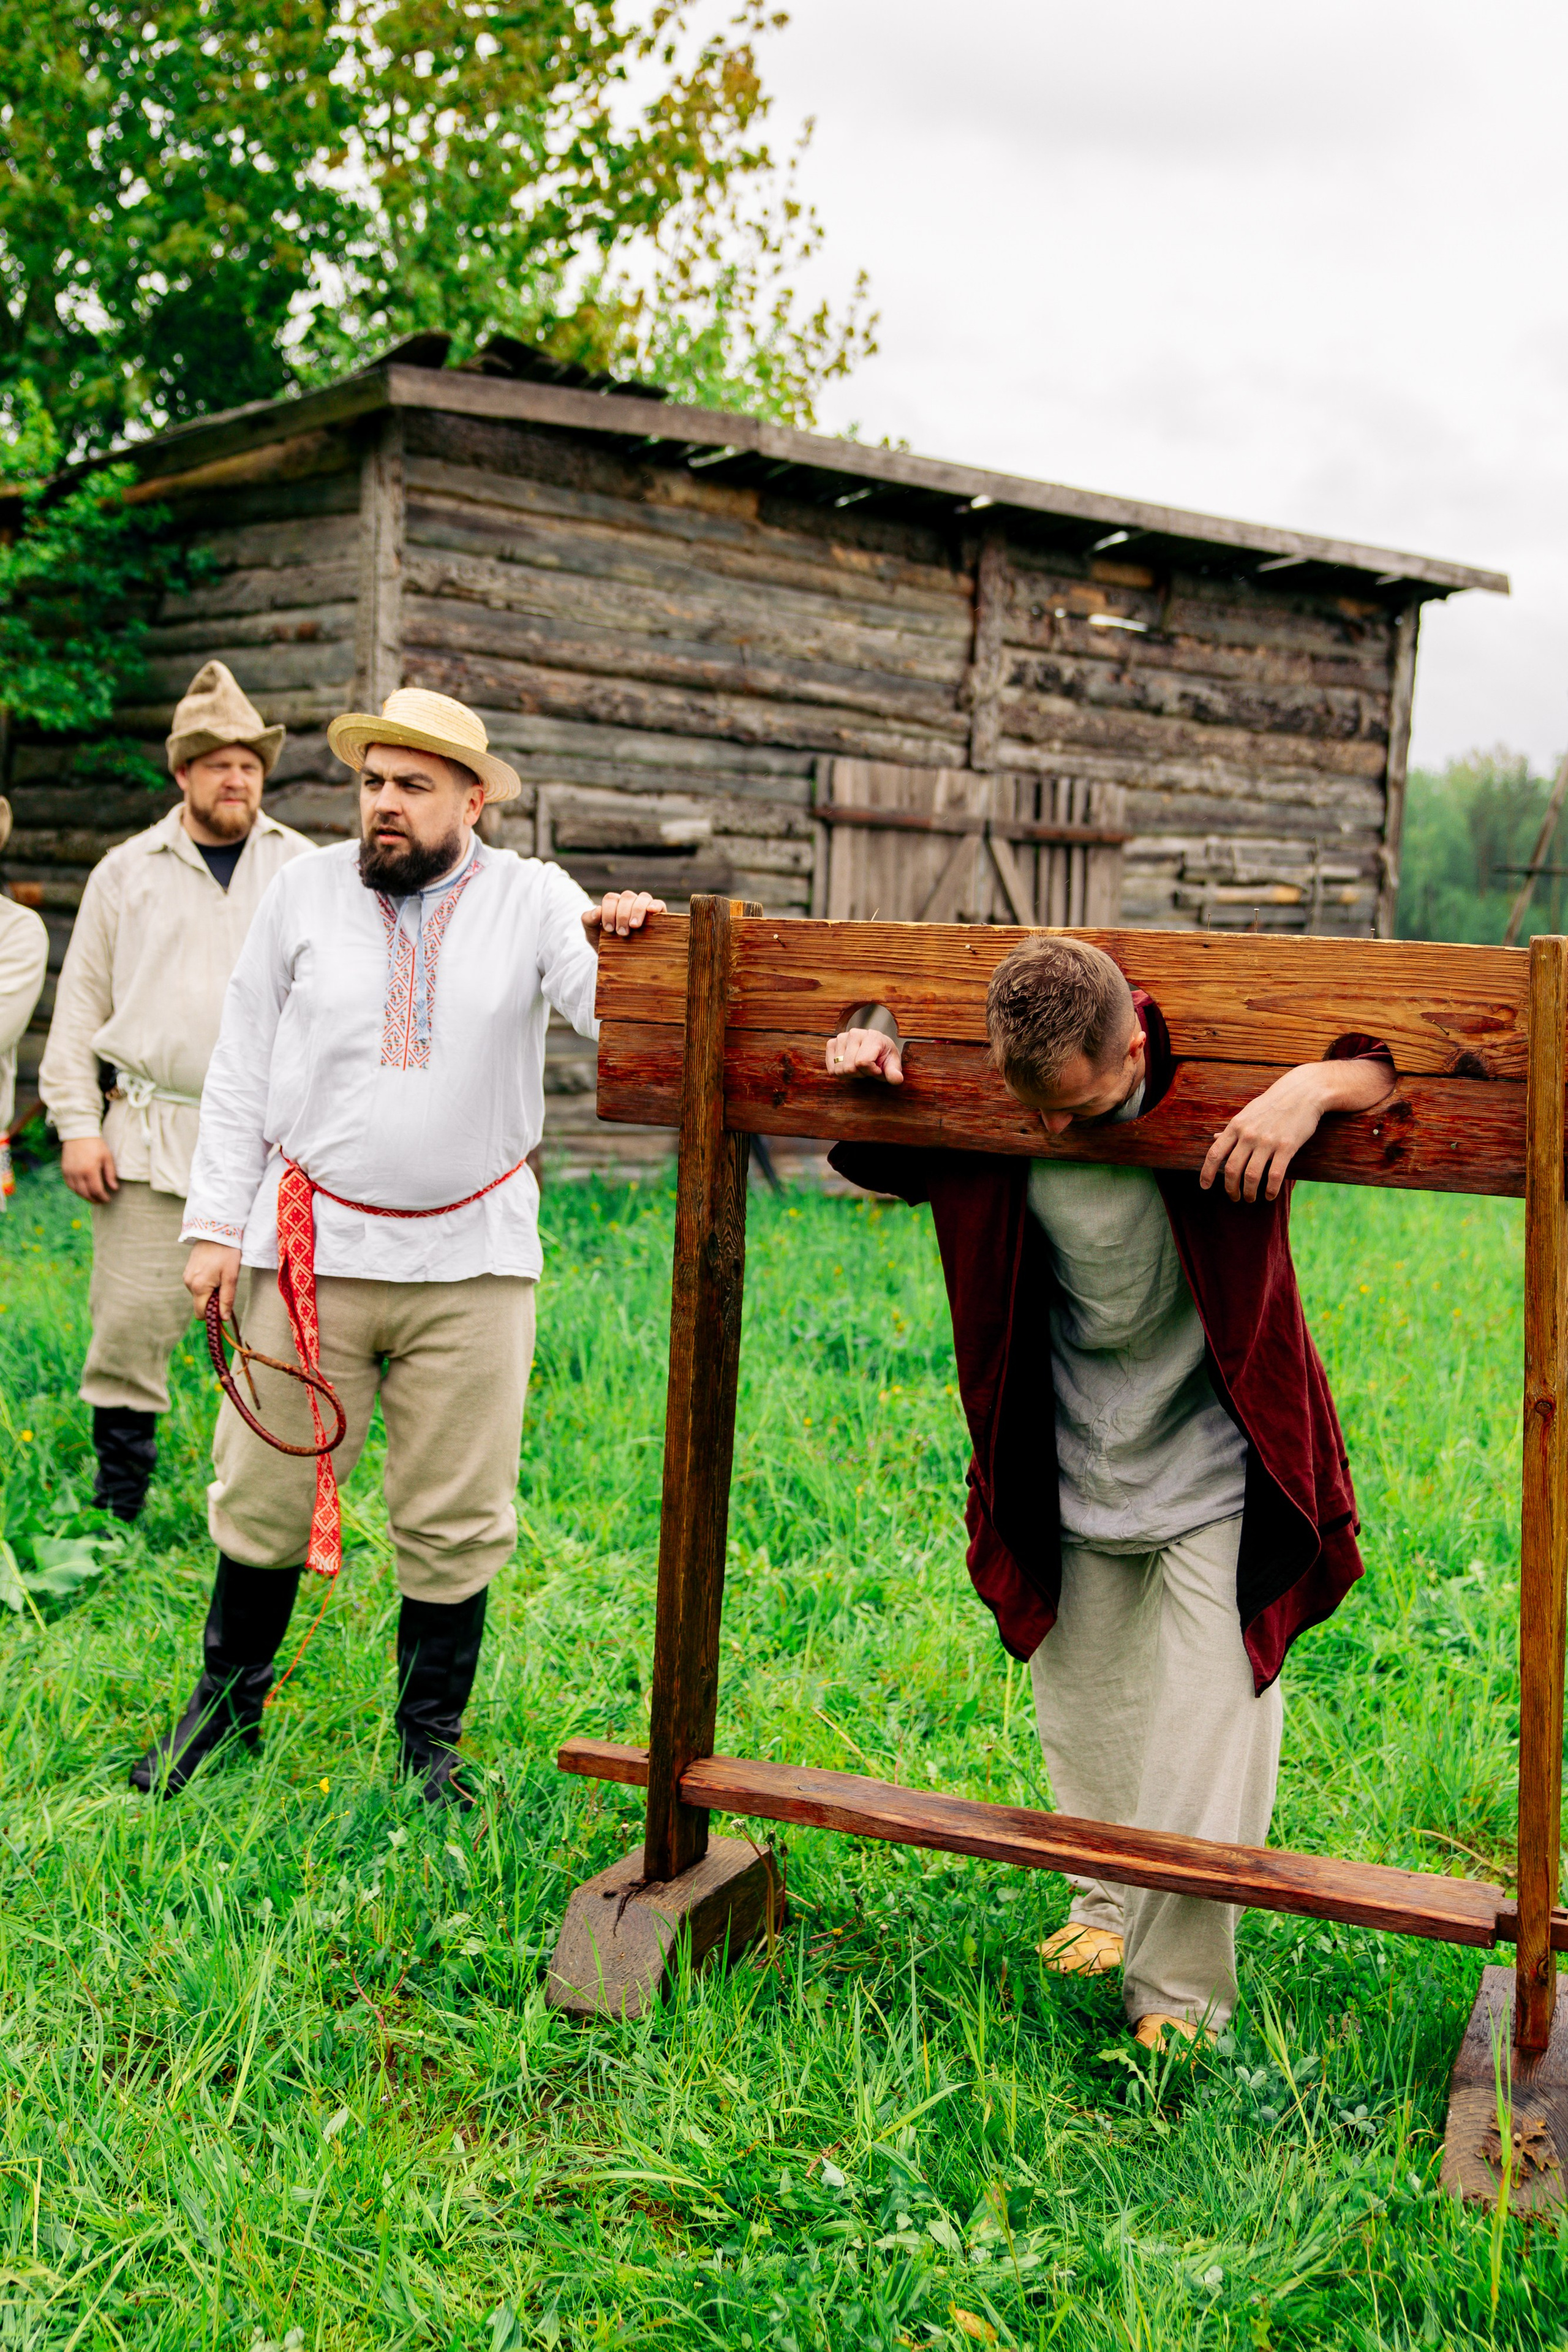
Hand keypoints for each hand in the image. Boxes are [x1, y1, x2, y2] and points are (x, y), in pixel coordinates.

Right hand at [61, 1136, 117, 1202]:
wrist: (79, 1134)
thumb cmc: (96, 1144)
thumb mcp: (107, 1157)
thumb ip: (110, 1174)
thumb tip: (114, 1188)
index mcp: (90, 1170)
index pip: (96, 1190)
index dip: (102, 1197)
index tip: (108, 1199)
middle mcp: (78, 1173)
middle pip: (86, 1193)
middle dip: (94, 1199)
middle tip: (101, 1201)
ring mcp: (69, 1172)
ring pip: (77, 1191)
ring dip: (85, 1197)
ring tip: (93, 1198)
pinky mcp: (64, 1170)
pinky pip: (70, 1185)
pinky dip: (76, 1191)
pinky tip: (83, 1191)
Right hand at [184, 1242, 241, 1321]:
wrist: (216, 1231)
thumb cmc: (226, 1253)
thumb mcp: (231, 1277)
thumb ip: (226, 1299)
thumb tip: (224, 1318)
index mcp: (199, 1287)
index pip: (201, 1313)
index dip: (213, 1314)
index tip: (224, 1306)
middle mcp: (189, 1283)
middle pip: (200, 1304)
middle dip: (212, 1301)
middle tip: (224, 1286)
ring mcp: (186, 1276)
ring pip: (199, 1294)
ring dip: (210, 1291)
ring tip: (220, 1275)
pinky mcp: (187, 1271)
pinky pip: (196, 1285)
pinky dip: (205, 1283)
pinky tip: (213, 1271)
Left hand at [583, 890, 666, 941]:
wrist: (619, 960)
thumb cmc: (606, 944)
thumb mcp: (592, 934)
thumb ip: (588, 920)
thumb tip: (597, 910)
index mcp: (613, 904)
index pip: (611, 899)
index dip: (609, 912)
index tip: (608, 929)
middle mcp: (629, 902)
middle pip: (627, 897)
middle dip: (622, 915)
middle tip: (621, 933)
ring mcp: (644, 907)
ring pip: (642, 898)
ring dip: (637, 910)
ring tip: (634, 926)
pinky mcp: (658, 914)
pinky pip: (659, 904)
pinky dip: (655, 905)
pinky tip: (651, 911)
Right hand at [825, 1027, 904, 1084]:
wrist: (875, 1049)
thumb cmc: (883, 1057)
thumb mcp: (892, 1065)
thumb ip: (894, 1073)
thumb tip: (897, 1080)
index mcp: (873, 1036)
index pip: (863, 1062)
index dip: (871, 1072)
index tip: (878, 1069)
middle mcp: (855, 1033)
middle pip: (850, 1068)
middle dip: (860, 1074)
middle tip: (868, 1069)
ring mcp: (841, 1037)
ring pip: (839, 1070)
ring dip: (850, 1074)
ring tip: (859, 1067)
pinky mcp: (831, 1043)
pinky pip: (831, 1069)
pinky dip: (840, 1072)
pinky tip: (849, 1065)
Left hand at [1200, 1057, 1394, 1201]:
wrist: (1303, 1091)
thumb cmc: (1273, 1104)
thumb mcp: (1247, 1113)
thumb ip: (1232, 1129)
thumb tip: (1213, 1138)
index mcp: (1236, 1126)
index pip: (1214, 1154)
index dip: (1207, 1173)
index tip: (1205, 1187)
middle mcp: (1248, 1134)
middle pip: (1231, 1169)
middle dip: (1230, 1188)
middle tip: (1234, 1197)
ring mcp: (1267, 1141)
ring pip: (1251, 1176)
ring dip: (1249, 1192)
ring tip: (1251, 1198)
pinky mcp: (1286, 1146)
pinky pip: (1274, 1175)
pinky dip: (1270, 1190)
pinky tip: (1270, 1195)